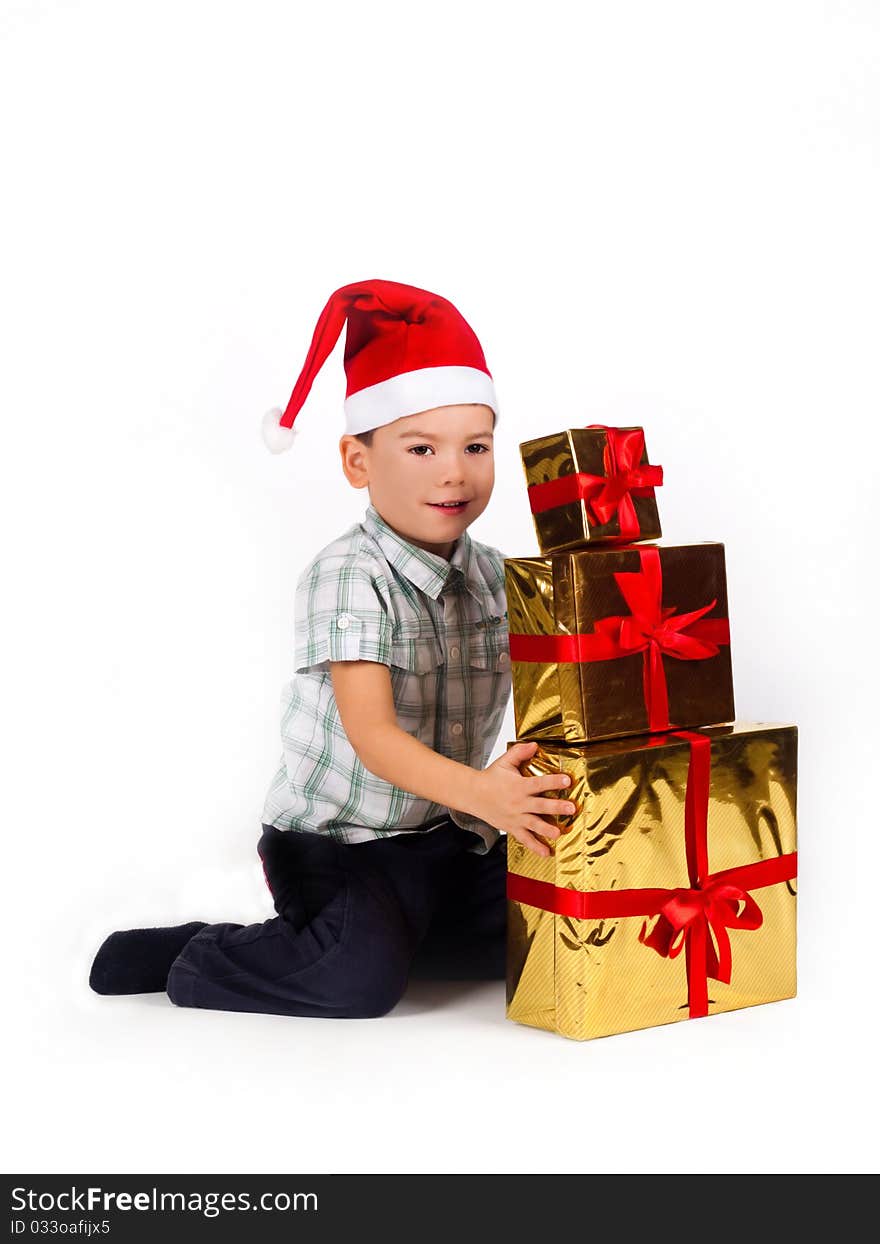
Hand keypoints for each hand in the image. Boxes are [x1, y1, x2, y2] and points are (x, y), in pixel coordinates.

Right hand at [471, 741, 575, 857]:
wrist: (473, 794)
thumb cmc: (491, 777)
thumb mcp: (505, 762)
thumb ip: (520, 752)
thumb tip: (535, 744)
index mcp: (519, 786)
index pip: (539, 783)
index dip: (554, 782)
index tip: (567, 781)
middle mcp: (519, 803)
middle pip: (540, 806)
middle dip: (557, 807)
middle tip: (571, 808)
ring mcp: (516, 817)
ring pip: (534, 825)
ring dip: (547, 830)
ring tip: (559, 833)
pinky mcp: (512, 828)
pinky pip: (525, 840)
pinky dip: (536, 847)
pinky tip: (547, 853)